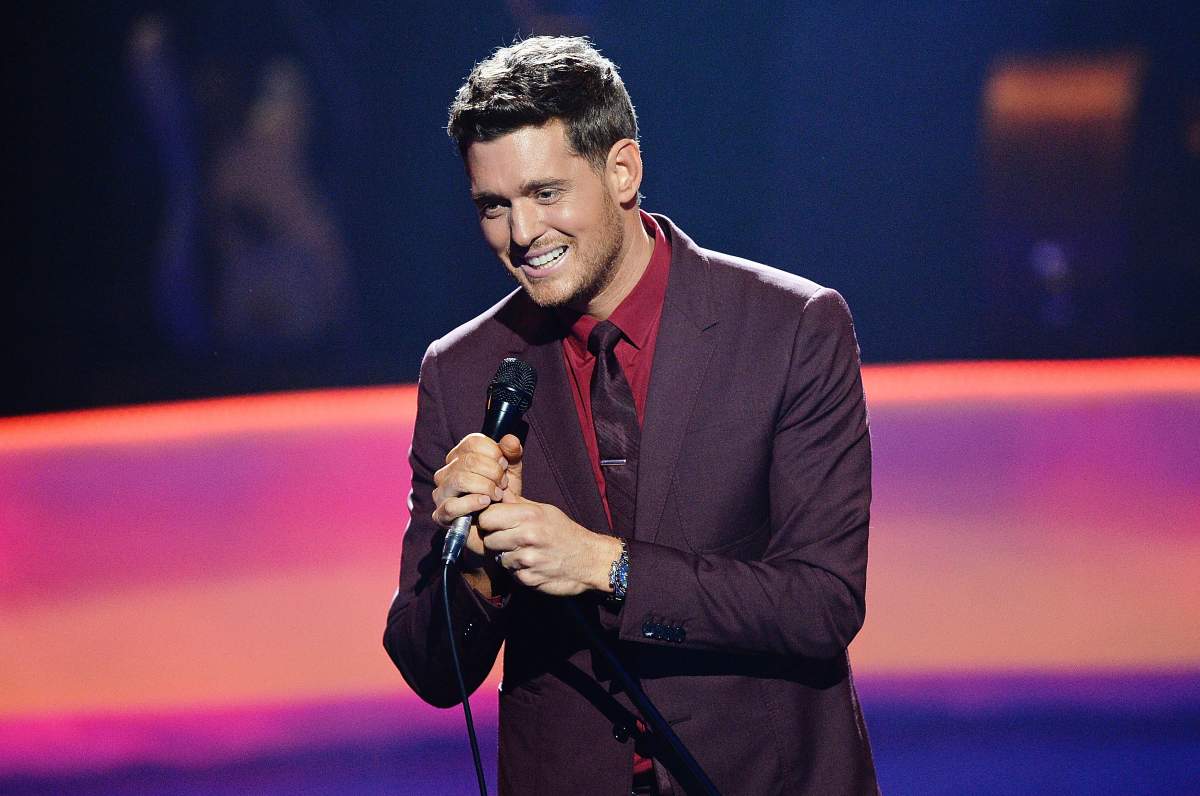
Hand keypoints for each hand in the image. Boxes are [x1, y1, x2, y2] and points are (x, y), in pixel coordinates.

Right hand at [431, 433, 524, 555]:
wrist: (501, 526)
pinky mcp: (441, 514)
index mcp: (461, 456)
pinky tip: (485, 503)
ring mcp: (441, 492)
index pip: (473, 443)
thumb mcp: (512, 471)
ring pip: (460, 480)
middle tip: (503, 484)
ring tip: (497, 495)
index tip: (505, 465)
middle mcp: (447, 471)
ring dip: (485, 487)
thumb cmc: (502, 495)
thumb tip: (510, 440)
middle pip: (469, 461)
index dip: (494, 452)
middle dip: (493, 472)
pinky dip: (472, 503)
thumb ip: (512, 453)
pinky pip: (452, 505)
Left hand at [479, 498, 622, 596]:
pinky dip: (518, 570)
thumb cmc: (565, 532)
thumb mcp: (545, 510)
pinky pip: (510, 573)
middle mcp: (526, 536)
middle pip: (488, 539)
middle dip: (496, 540)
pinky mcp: (528, 579)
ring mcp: (527, 560)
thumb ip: (518, 502)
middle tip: (510, 539)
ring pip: (498, 557)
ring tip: (526, 551)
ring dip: (508, 556)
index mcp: (528, 515)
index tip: (494, 523)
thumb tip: (496, 492)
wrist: (589, 560)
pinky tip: (532, 564)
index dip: (487, 520)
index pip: (486, 517)